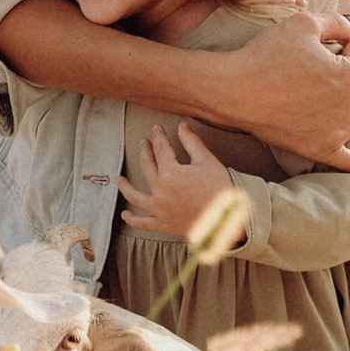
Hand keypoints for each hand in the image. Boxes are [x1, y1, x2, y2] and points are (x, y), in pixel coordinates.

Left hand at [119, 121, 238, 238]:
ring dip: (125, 186)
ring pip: (136, 196)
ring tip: (119, 179)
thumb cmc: (221, 189)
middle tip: (143, 144)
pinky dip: (133, 219)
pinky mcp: (163, 224)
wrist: (230, 219)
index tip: (157, 129)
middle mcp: (160, 191)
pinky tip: (125, 214)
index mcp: (170, 173)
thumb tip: (181, 125)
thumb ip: (191, 142)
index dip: (158, 136)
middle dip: (145, 152)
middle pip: (147, 167)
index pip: (160, 149)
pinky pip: (143, 223)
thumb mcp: (207, 161)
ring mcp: (159, 209)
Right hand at [194, 8, 349, 158]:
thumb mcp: (302, 24)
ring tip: (345, 97)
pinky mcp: (321, 149)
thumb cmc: (265, 54)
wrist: (232, 90)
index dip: (339, 42)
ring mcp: (337, 132)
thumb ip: (335, 22)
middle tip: (316, 65)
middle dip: (346, 71)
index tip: (316, 42)